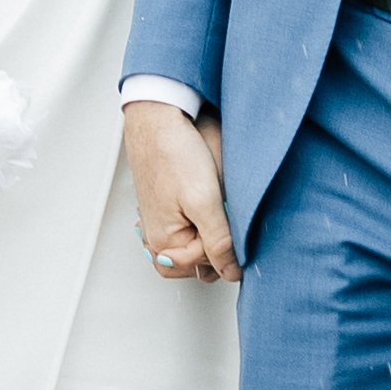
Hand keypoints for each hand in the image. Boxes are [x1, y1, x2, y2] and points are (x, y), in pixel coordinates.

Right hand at [124, 101, 239, 283]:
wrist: (158, 117)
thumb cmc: (175, 153)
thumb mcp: (205, 201)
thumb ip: (219, 241)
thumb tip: (231, 272)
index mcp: (164, 243)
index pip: (207, 268)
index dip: (226, 248)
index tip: (233, 224)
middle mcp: (157, 237)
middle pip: (196, 263)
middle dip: (216, 247)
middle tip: (228, 219)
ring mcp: (159, 221)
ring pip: (191, 246)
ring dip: (208, 236)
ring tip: (220, 213)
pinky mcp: (164, 205)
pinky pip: (183, 227)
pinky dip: (199, 223)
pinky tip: (208, 206)